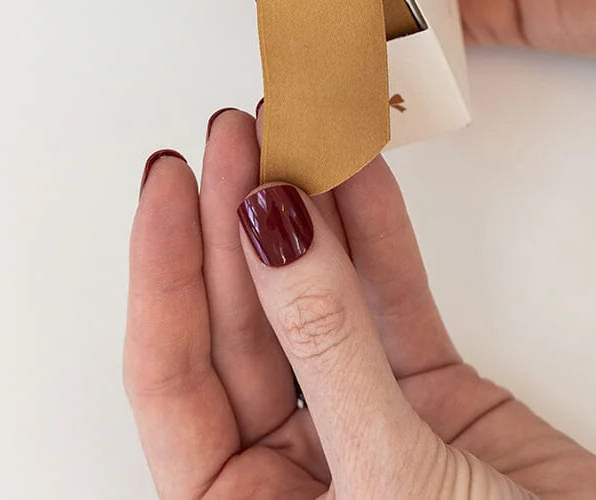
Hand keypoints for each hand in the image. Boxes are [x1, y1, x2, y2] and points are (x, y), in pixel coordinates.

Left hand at [125, 110, 595, 497]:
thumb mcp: (389, 483)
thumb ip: (330, 348)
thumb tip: (272, 231)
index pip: (173, 377)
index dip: (164, 273)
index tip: (172, 182)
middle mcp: (290, 471)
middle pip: (241, 323)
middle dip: (237, 220)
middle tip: (239, 136)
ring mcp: (360, 426)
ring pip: (316, 300)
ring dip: (306, 213)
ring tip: (293, 130)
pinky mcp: (431, 400)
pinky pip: (392, 301)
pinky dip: (379, 235)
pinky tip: (360, 172)